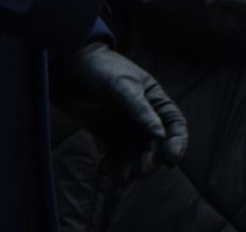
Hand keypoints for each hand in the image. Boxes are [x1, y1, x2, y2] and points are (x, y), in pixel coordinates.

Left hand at [50, 42, 187, 178]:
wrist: (68, 68)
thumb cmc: (100, 69)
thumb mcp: (120, 86)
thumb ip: (139, 109)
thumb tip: (159, 134)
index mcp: (155, 100)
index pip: (175, 125)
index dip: (177, 143)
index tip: (170, 160)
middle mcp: (145, 116)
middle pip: (156, 145)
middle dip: (150, 161)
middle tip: (139, 173)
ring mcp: (126, 127)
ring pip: (136, 154)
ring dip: (131, 167)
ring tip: (121, 178)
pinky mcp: (108, 136)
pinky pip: (115, 156)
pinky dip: (112, 165)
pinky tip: (103, 168)